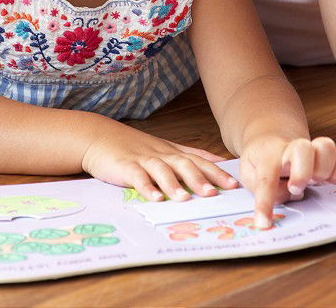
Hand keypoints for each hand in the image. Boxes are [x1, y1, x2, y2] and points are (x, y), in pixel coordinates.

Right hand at [81, 124, 238, 201]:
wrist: (101, 137)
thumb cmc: (135, 147)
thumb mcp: (164, 148)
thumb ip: (188, 156)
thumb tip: (217, 163)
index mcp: (172, 152)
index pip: (199, 160)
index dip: (216, 171)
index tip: (234, 184)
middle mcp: (161, 154)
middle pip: (185, 164)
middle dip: (201, 178)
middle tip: (216, 193)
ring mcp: (143, 160)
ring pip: (162, 170)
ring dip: (174, 184)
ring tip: (185, 199)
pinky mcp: (126, 167)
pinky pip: (137, 177)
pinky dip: (146, 187)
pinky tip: (154, 198)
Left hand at [240, 135, 335, 228]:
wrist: (271, 139)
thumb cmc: (261, 161)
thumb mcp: (249, 173)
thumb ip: (260, 186)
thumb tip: (287, 194)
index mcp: (268, 155)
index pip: (266, 177)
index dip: (265, 202)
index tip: (263, 223)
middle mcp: (292, 148)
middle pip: (303, 148)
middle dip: (303, 172)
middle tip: (295, 188)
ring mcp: (311, 150)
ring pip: (326, 147)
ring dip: (323, 169)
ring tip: (314, 182)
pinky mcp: (326, 156)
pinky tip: (329, 181)